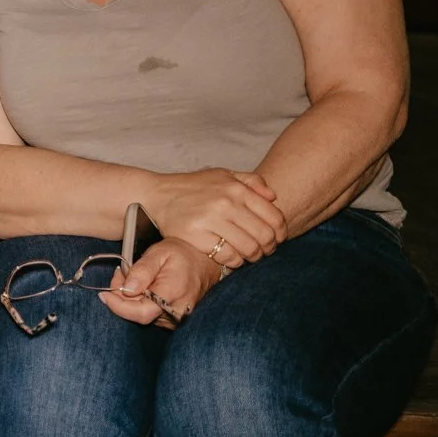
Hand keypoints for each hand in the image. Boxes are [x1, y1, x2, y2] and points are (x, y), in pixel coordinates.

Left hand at [100, 238, 223, 326]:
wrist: (205, 261)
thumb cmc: (182, 254)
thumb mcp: (159, 253)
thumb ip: (142, 271)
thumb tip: (127, 290)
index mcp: (173, 293)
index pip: (140, 313)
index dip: (118, 306)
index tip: (104, 294)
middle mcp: (176, 311)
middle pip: (136, 314)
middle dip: (121, 295)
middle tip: (121, 273)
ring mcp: (176, 319)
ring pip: (140, 314)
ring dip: (129, 298)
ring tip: (134, 276)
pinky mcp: (173, 320)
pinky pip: (148, 314)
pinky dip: (139, 301)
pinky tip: (142, 286)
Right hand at [144, 168, 285, 268]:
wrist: (156, 195)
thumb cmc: (191, 187)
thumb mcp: (222, 175)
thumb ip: (251, 181)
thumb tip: (273, 197)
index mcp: (236, 189)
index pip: (273, 216)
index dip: (281, 232)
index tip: (277, 238)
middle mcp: (225, 203)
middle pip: (264, 235)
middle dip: (269, 247)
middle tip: (264, 251)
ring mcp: (210, 220)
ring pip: (249, 248)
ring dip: (254, 257)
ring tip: (250, 256)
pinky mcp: (196, 236)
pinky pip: (227, 256)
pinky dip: (235, 262)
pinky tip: (232, 258)